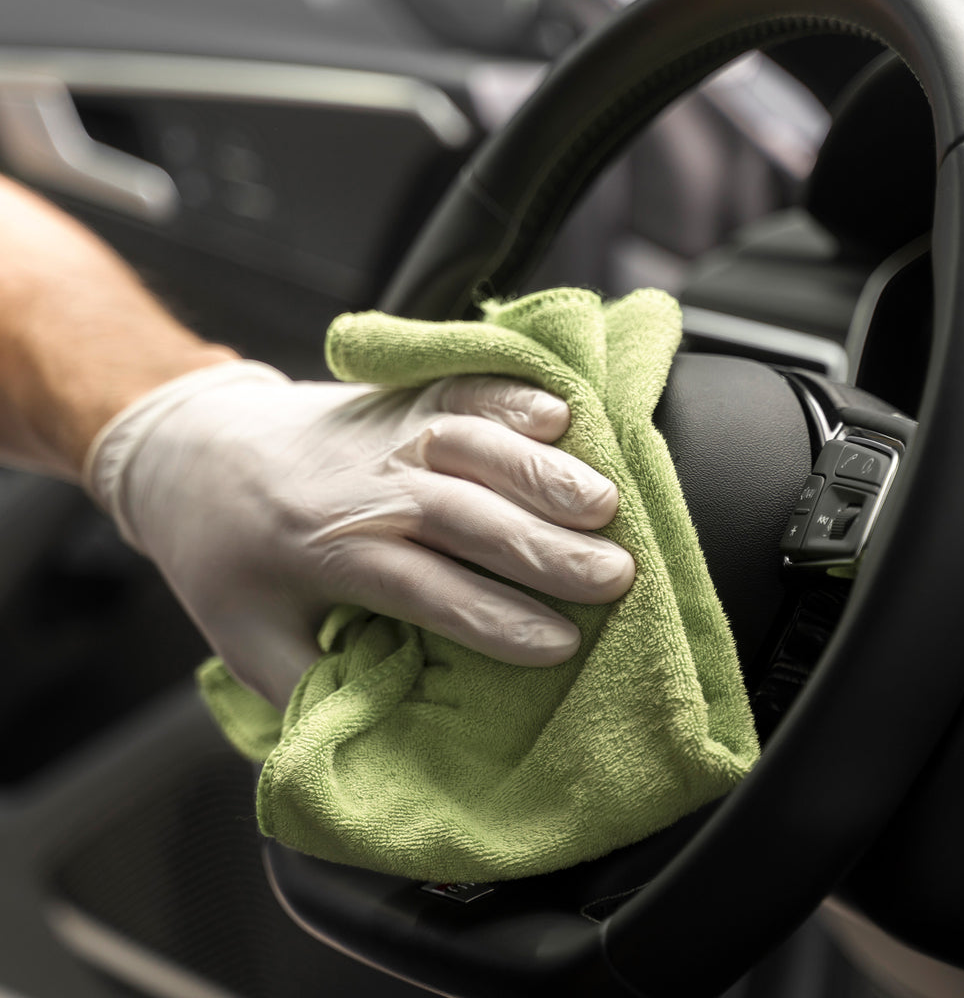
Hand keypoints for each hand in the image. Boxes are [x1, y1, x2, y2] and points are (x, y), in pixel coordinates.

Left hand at [87, 362, 634, 706]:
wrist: (188, 450)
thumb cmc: (222, 553)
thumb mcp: (244, 639)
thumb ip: (308, 692)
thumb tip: (378, 733)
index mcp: (325, 552)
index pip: (424, 588)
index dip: (494, 619)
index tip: (561, 645)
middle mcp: (360, 486)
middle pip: (461, 513)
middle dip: (542, 548)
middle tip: (616, 576)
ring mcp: (381, 434)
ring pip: (469, 445)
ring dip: (540, 471)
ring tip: (607, 501)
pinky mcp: (395, 400)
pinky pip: (457, 389)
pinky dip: (509, 395)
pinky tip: (559, 413)